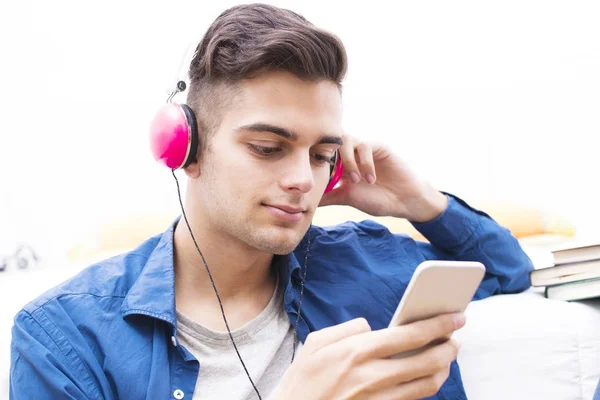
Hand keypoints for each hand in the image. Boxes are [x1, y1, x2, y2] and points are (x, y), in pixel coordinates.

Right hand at [272, 313, 464, 399]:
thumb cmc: (303, 380)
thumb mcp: (315, 343)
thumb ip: (347, 328)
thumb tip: (371, 327)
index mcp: (356, 351)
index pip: (409, 335)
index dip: (438, 325)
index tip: (455, 318)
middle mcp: (372, 376)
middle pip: (427, 361)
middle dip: (449, 347)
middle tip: (456, 338)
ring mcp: (379, 398)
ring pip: (427, 384)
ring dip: (444, 369)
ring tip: (447, 357)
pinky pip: (414, 399)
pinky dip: (428, 386)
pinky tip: (428, 376)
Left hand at [319, 134, 447, 222]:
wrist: (403, 201)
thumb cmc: (376, 199)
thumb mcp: (347, 198)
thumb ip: (328, 196)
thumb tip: (304, 200)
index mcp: (340, 164)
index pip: (322, 153)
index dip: (315, 159)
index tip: (313, 175)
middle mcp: (350, 153)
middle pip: (331, 141)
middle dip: (328, 156)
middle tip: (333, 176)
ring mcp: (364, 148)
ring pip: (346, 140)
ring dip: (348, 161)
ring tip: (355, 181)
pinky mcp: (379, 146)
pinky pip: (365, 145)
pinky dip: (364, 163)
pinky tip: (370, 179)